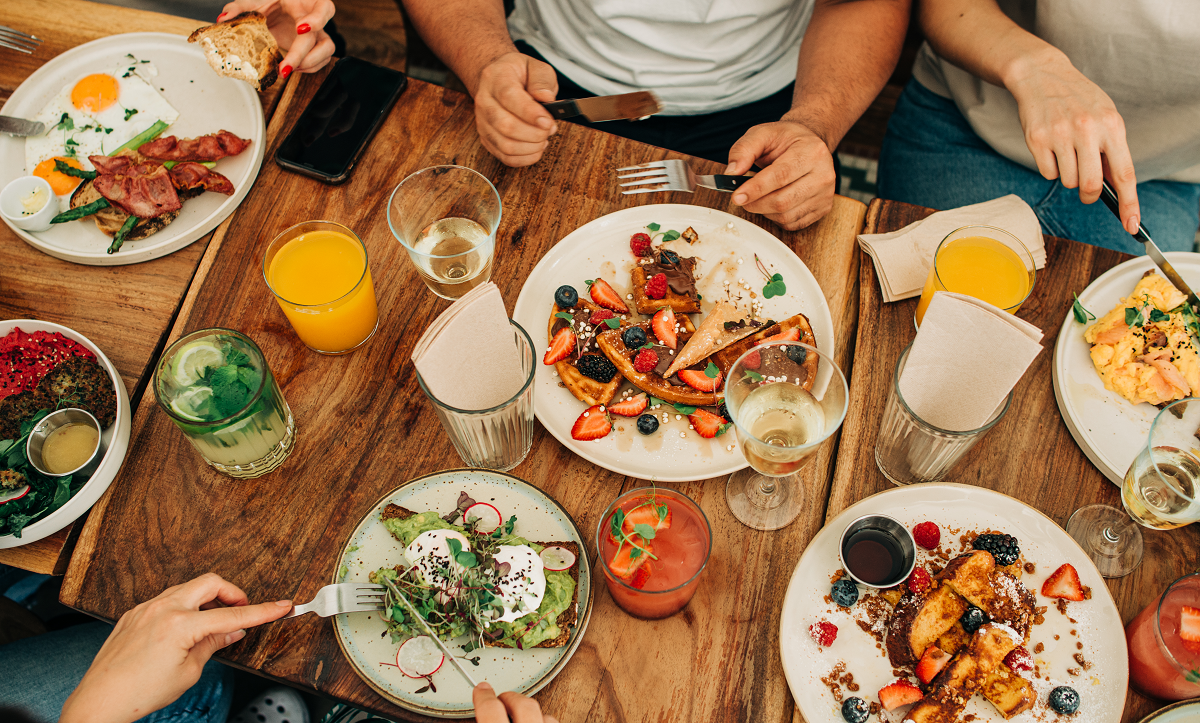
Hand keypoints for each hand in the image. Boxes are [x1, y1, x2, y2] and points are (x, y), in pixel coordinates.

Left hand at [60, 573, 291, 722]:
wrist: (100, 701)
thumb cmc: (140, 692)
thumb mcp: (189, 672)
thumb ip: (213, 645)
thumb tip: (231, 630)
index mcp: (180, 625)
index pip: (233, 614)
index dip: (262, 611)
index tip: (282, 606)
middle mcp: (162, 609)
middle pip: (210, 582)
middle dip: (232, 592)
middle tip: (241, 609)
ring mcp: (145, 608)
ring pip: (188, 588)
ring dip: (207, 599)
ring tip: (212, 623)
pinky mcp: (134, 614)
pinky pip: (167, 599)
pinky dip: (185, 606)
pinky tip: (187, 627)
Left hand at [218, 0, 336, 78]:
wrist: (277, 8)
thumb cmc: (271, 2)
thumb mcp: (255, 2)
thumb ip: (239, 8)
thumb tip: (223, 19)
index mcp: (305, 2)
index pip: (324, 8)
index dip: (317, 20)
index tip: (301, 29)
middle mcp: (315, 19)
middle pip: (322, 39)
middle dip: (303, 56)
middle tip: (285, 68)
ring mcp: (317, 34)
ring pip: (328, 51)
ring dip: (310, 64)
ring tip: (289, 69)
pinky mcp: (315, 46)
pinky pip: (321, 60)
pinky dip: (308, 67)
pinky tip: (292, 67)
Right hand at [472, 52, 558, 166]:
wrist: (498, 80)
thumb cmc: (520, 75)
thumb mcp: (536, 67)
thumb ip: (542, 80)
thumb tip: (546, 99)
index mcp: (496, 78)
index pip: (509, 97)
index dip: (530, 113)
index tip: (548, 121)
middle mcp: (484, 101)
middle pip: (505, 125)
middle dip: (534, 133)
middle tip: (550, 128)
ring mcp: (482, 122)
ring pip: (505, 145)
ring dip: (531, 147)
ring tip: (544, 138)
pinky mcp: (486, 138)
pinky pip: (505, 157)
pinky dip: (525, 158)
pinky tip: (536, 148)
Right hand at [473, 682, 558, 722]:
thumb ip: (485, 722)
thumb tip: (482, 715)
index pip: (491, 710)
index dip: (484, 697)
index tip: (481, 690)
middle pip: (522, 704)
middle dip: (510, 698)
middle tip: (500, 701)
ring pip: (546, 715)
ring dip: (532, 712)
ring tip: (521, 716)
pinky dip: (545, 722)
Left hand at [726, 120, 836, 230]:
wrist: (809, 144)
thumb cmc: (786, 140)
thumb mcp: (763, 133)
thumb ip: (744, 149)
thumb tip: (731, 173)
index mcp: (811, 151)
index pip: (781, 176)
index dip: (756, 189)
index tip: (737, 196)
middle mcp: (824, 174)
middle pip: (783, 200)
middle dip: (756, 203)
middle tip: (741, 198)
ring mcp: (825, 194)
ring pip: (787, 216)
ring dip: (764, 211)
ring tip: (758, 197)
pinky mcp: (823, 208)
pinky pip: (793, 223)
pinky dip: (776, 218)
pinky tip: (772, 203)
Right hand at [1007, 50, 1139, 232]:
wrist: (1042, 75)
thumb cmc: (1077, 99)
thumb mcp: (1104, 116)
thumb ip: (1111, 148)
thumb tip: (1113, 185)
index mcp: (1111, 125)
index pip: (1124, 173)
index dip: (1129, 203)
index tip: (1132, 224)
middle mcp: (1087, 130)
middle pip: (1090, 185)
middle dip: (1089, 194)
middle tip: (1086, 189)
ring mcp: (1060, 135)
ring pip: (1067, 181)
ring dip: (1067, 175)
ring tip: (1066, 152)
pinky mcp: (1037, 140)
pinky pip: (1047, 173)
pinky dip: (1049, 167)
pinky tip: (1050, 148)